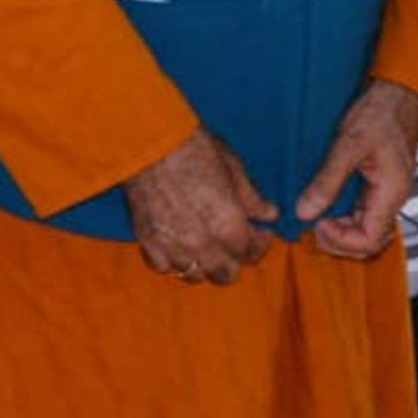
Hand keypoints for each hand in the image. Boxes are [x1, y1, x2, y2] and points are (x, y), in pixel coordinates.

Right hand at [125, 127, 277, 284]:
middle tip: (235, 242)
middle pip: (225, 274)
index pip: (250, 252)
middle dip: (234, 260)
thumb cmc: (196, 147)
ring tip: (207, 246)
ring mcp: (173, 246)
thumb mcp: (233, 167)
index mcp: (228, 224)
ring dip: (205, 264)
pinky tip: (179, 246)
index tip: (259, 232)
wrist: (151, 141)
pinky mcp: (148, 241)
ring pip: (194, 275)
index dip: (259, 244)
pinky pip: (163, 267)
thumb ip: (251, 198)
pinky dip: (173, 261)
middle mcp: (202, 243)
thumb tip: (270, 214)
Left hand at [296, 79, 417, 259]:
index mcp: (392, 192)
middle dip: (339, 241)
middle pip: (368, 241)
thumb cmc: (382, 111)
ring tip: (317, 217)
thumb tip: (306, 211)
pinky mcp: (378, 184)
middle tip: (313, 226)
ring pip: (365, 228)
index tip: (318, 224)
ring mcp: (386, 192)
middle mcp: (392, 197)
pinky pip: (363, 212)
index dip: (341, 240)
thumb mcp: (349, 144)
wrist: (396, 92)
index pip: (369, 240)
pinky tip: (327, 204)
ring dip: (340, 230)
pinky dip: (344, 216)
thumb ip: (327, 180)